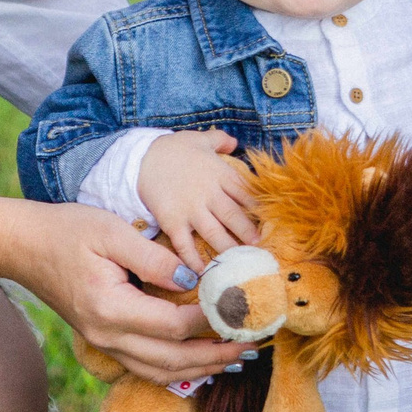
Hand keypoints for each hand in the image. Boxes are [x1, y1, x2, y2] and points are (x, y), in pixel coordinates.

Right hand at [19, 204, 252, 384]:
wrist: (24, 247)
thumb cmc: (67, 231)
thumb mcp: (111, 231)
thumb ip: (152, 257)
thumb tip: (189, 277)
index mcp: (110, 308)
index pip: (172, 326)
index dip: (211, 322)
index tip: (241, 311)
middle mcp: (107, 335)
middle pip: (172, 360)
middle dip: (215, 356)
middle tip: (251, 346)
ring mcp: (104, 343)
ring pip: (160, 371)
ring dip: (200, 369)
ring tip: (235, 360)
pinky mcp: (104, 341)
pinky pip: (145, 366)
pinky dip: (177, 370)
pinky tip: (199, 362)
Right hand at [137, 129, 257, 273]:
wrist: (140, 158)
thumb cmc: (172, 148)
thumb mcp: (199, 139)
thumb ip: (219, 139)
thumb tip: (236, 141)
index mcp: (219, 174)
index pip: (246, 193)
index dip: (260, 209)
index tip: (272, 222)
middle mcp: (209, 194)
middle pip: (234, 217)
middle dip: (249, 234)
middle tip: (261, 248)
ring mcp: (191, 209)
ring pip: (215, 234)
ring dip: (229, 249)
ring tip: (240, 263)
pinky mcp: (173, 222)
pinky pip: (186, 245)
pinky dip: (194, 260)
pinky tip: (203, 273)